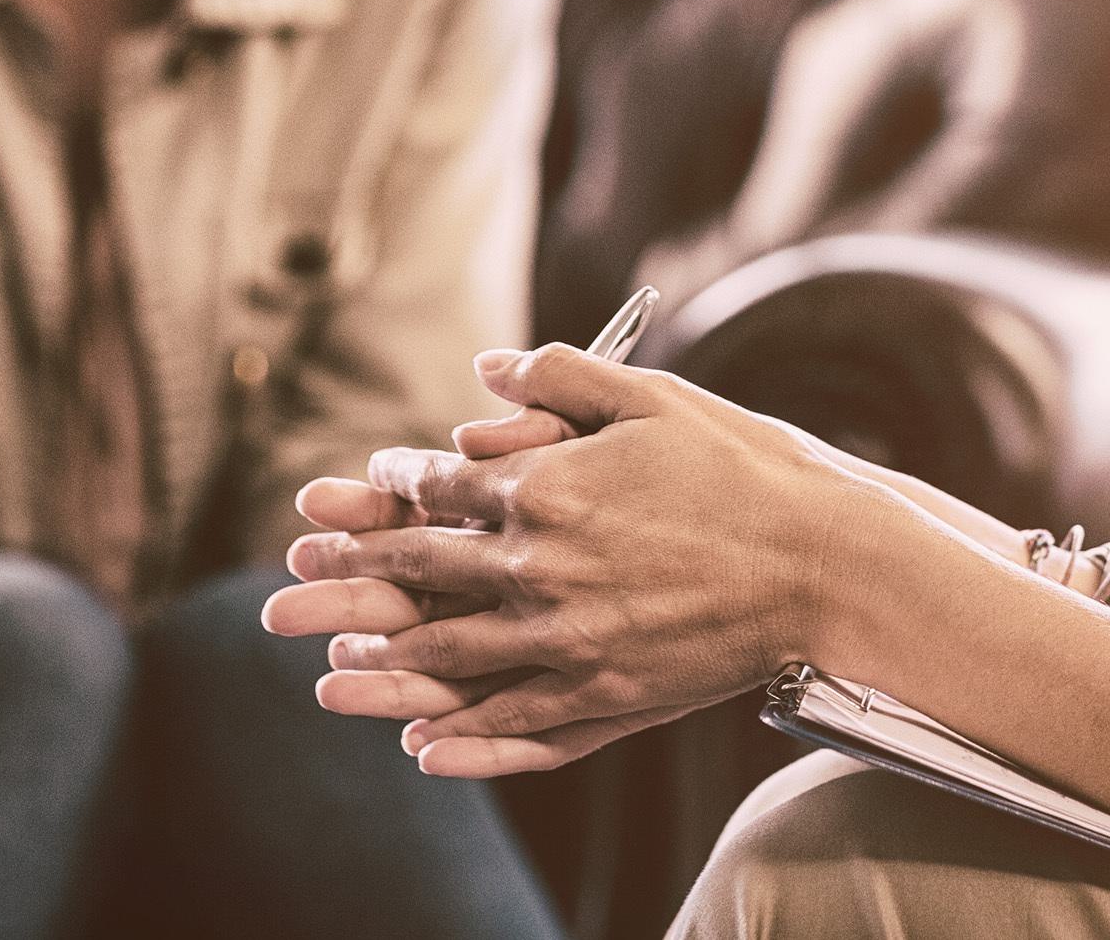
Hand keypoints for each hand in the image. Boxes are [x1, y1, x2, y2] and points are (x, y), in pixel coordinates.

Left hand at [268, 345, 939, 776]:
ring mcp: (570, 636)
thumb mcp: (650, 397)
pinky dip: (462, 733)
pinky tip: (422, 742)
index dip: (388, 487)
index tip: (355, 491)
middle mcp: (542, 566)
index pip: (439, 486)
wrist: (822, 563)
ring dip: (382, 660)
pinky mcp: (606, 690)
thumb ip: (559, 376)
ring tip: (329, 669)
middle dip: (346, 576)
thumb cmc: (741, 469)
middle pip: (419, 572)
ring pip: (450, 652)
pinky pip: (515, 718)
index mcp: (546, 488)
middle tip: (286, 588)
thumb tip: (484, 366)